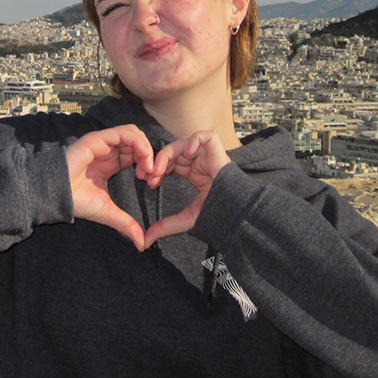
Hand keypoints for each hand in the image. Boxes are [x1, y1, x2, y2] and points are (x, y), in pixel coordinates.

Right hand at [65, 124, 152, 251]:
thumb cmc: (76, 201)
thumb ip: (126, 224)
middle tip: (153, 174)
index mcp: (111, 163)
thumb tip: (142, 245)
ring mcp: (104, 143)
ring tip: (148, 166)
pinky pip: (124, 132)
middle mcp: (108, 150)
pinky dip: (139, 143)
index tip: (151, 181)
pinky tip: (143, 158)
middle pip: (138, 141)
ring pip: (134, 133)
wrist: (55, 195)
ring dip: (146, 148)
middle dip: (151, 156)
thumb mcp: (108, 212)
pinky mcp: (98, 139)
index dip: (148, 164)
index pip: (136, 154)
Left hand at [143, 131, 231, 248]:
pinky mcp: (218, 150)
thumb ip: (164, 227)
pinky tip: (187, 155)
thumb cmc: (214, 215)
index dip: (158, 169)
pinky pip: (205, 135)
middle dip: (158, 161)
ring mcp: (208, 155)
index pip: (170, 163)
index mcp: (193, 174)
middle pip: (173, 152)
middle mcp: (199, 162)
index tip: (149, 182)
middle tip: (149, 175)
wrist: (233, 211)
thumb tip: (144, 243)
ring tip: (163, 169)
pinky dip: (193, 141)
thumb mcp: (184, 220)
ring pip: (183, 142)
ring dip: (169, 153)